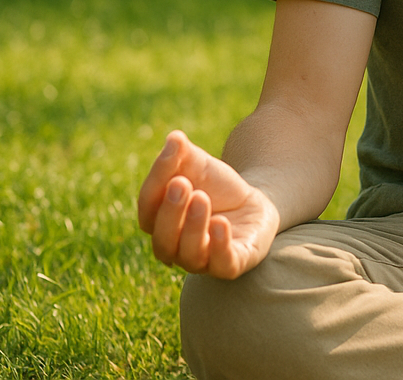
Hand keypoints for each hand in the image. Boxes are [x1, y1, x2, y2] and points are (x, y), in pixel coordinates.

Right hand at [137, 130, 279, 278]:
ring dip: (192, 226)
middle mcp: (174, 247)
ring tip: (202, 198)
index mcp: (158, 222)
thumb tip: (174, 138)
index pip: (148, 206)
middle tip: (182, 184)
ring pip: (188, 253)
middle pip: (163, 237)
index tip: (172, 152)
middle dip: (171, 211)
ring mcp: (202, 260)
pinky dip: (219, 246)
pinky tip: (221, 224)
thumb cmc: (217, 187)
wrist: (254, 204)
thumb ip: (183, 154)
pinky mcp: (231, 265)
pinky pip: (221, 263)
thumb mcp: (201, 166)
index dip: (157, 179)